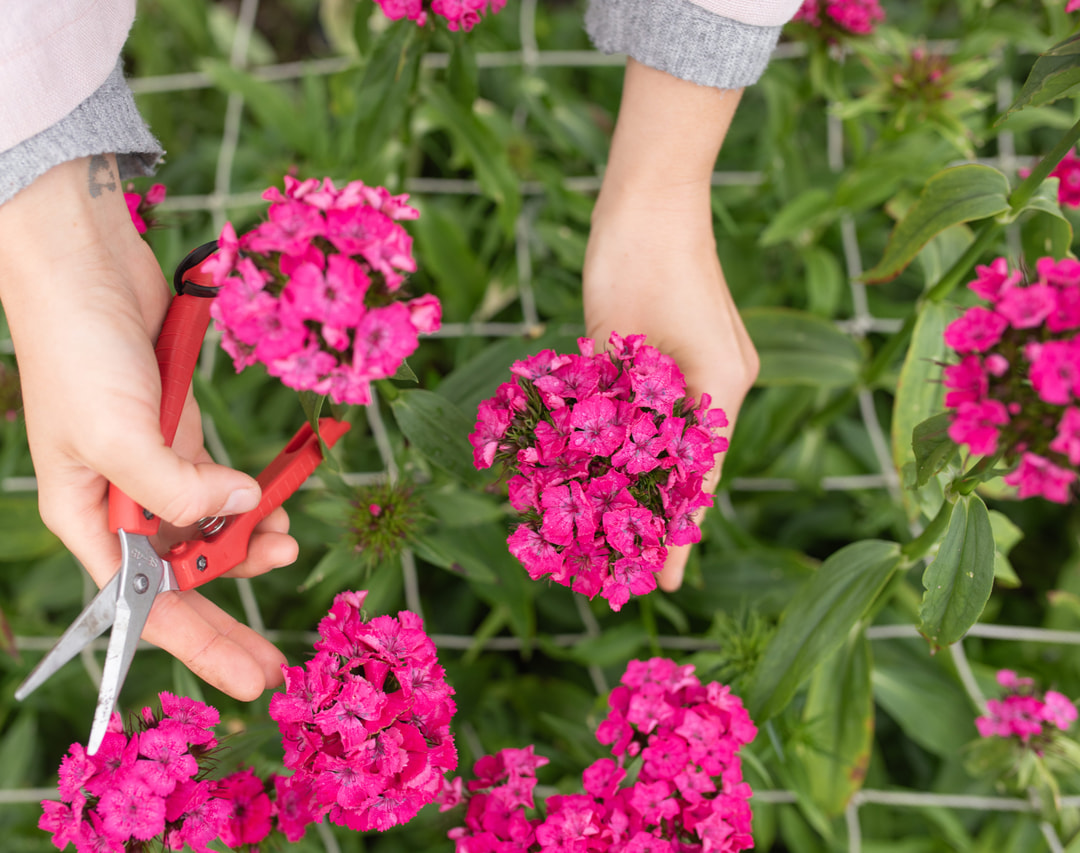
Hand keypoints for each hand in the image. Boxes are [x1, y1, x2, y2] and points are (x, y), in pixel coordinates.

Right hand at [0, 155, 296, 699]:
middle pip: (178, 582)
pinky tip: (276, 506)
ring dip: (246, 549)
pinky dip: (249, 501)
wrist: (87, 265)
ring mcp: (153, 467)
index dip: (196, 646)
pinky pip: (221, 487)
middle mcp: (117, 504)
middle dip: (227, 620)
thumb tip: (242, 513)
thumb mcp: (117, 436)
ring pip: (207, 533)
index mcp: (83, 519)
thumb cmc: (79, 352)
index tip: (246, 681)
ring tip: (288, 548)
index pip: (143, 604)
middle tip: (276, 668)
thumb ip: (176, 489)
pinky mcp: (180, 433)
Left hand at [583, 61, 758, 590]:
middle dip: (653, 517)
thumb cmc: (645, 261)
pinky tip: (589, 469)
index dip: (679, 533)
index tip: (665, 582)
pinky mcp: (656, 355)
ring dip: (632, 483)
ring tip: (606, 532)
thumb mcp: (638, 343)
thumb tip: (627, 475)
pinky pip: (639, 412)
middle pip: (679, 467)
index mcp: (720, 388)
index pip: (699, 480)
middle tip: (627, 571)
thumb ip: (639, 410)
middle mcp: (709, 385)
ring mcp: (685, 370)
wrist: (643, 201)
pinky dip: (618, 441)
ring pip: (656, 443)